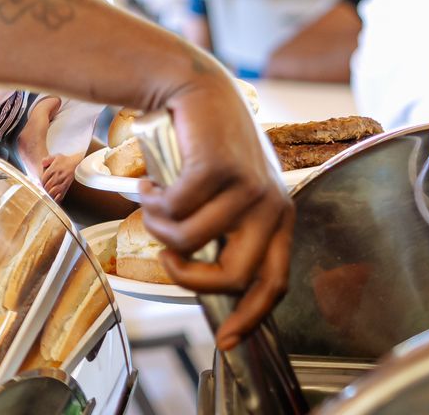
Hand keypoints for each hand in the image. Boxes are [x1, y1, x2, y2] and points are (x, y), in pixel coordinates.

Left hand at [39, 151, 85, 200]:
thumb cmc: (65, 160)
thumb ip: (47, 160)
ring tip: (47, 196)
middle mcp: (57, 176)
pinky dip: (57, 197)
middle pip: (47, 186)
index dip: (41, 183)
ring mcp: (63, 181)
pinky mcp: (67, 185)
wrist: (77, 163)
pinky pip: (62, 194)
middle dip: (44, 189)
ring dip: (49, 194)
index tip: (40, 185)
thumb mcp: (55, 157)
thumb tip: (42, 164)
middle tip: (43, 191)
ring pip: (53, 191)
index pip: (43, 179)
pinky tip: (55, 198)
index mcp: (53, 169)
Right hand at [135, 72, 292, 349]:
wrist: (197, 86)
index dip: (249, 318)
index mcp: (279, 218)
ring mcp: (249, 185)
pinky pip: (175, 209)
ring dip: (158, 228)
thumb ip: (226, 232)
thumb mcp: (228, 194)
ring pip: (191, 240)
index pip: (274, 283)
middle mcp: (272, 205)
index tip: (225, 341)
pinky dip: (151, 203)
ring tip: (150, 207)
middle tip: (165, 259)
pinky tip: (149, 185)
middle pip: (232, 275)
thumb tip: (200, 278)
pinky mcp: (221, 167)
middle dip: (188, 277)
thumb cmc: (207, 145)